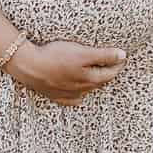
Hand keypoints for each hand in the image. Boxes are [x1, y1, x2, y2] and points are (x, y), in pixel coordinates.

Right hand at [7, 37, 126, 103]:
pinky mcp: (55, 95)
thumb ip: (103, 55)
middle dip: (107, 73)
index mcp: (90, 79)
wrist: (29, 66)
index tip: (123, 57)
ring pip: (86, 90)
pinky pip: (71, 98)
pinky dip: (77, 95)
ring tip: (97, 75)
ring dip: (93, 83)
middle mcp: (81, 89)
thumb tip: (122, 56)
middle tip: (112, 64)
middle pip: (99, 82)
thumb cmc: (55, 57)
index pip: (110, 73)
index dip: (118, 64)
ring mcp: (68, 94)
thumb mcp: (82, 53)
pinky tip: (79, 94)